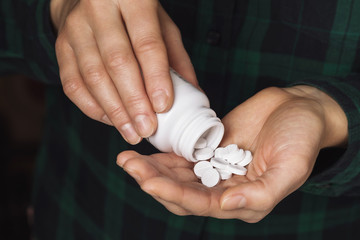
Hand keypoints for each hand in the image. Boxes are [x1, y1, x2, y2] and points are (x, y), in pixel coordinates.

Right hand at [50, 0, 196, 143]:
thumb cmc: (134, 14)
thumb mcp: (162, 25)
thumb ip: (176, 57)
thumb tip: (192, 94)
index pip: (146, 43)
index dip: (155, 78)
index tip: (163, 107)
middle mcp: (99, 10)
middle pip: (117, 62)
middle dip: (133, 102)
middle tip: (146, 128)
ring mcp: (75, 28)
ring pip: (92, 76)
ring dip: (114, 111)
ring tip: (131, 132)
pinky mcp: (61, 47)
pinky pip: (73, 84)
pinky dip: (93, 108)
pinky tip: (111, 120)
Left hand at [116, 86, 347, 221]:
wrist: (298, 108)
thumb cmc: (301, 138)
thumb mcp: (290, 169)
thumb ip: (261, 194)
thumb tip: (225, 206)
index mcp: (243, 201)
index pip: (201, 204)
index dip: (174, 194)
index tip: (148, 181)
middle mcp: (225, 189)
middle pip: (181, 192)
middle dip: (154, 181)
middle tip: (130, 166)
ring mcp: (215, 168)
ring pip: (177, 176)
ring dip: (152, 170)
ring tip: (127, 159)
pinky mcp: (210, 148)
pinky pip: (182, 156)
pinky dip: (163, 156)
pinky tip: (145, 151)